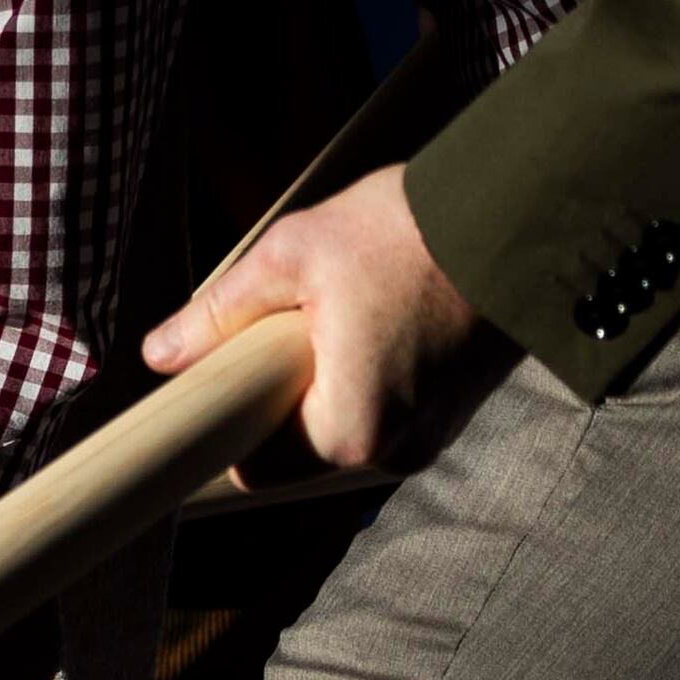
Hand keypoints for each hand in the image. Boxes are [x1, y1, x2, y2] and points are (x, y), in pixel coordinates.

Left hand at [144, 165, 503, 470]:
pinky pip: (384, 412)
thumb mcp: (292, 256)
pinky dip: (365, 379)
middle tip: (285, 325)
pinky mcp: (454, 412)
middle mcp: (394, 451)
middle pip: (298, 449)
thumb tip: (160, 355)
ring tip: (337, 316)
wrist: (519, 213)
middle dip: (279, 396)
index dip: (228, 420)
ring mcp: (431, 436)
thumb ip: (219, 313)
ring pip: (341, 428)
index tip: (221, 374)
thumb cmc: (405, 231)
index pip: (254, 466)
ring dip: (323, 386)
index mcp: (349, 432)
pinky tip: (374, 321)